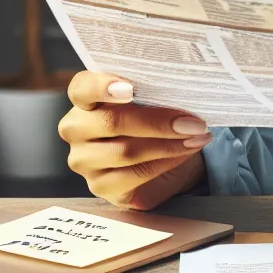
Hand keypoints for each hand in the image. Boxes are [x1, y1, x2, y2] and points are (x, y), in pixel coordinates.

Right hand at [60, 71, 210, 209]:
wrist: (159, 159)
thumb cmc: (151, 120)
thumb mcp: (150, 100)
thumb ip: (152, 92)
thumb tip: (181, 90)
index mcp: (83, 98)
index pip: (82, 88)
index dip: (103, 86)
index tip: (131, 88)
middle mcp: (76, 128)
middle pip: (110, 122)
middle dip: (156, 122)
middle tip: (192, 122)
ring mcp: (83, 160)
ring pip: (125, 151)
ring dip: (167, 144)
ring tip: (196, 136)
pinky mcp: (99, 185)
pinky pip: (133, 175)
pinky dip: (165, 162)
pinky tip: (185, 153)